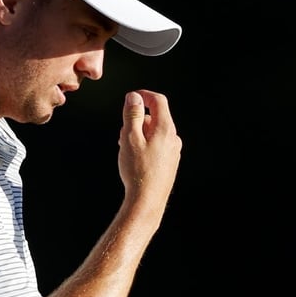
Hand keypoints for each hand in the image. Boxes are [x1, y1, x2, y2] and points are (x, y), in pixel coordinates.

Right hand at [118, 90, 180, 221]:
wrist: (147, 201)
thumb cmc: (137, 170)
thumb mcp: (129, 138)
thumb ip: (132, 115)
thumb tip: (134, 97)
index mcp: (165, 129)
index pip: (158, 101)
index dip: (143, 95)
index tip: (130, 98)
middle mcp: (173, 138)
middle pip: (155, 117)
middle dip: (137, 120)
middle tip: (122, 134)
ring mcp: (173, 151)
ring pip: (154, 133)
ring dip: (139, 134)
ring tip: (125, 149)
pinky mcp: (170, 162)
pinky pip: (157, 145)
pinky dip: (145, 145)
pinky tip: (134, 159)